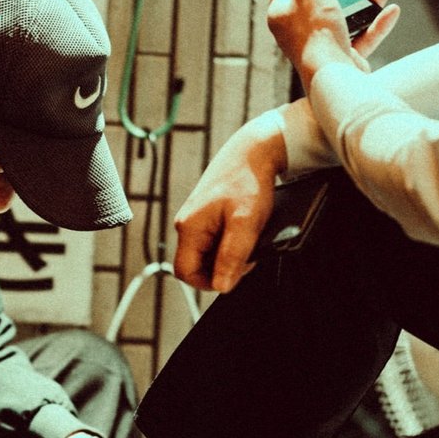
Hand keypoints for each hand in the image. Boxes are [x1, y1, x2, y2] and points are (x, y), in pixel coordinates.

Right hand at [172, 109, 287, 293]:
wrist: (253, 150)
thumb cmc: (248, 182)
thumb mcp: (245, 223)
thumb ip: (232, 256)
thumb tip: (221, 287)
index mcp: (188, 228)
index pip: (185, 272)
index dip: (208, 282)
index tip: (234, 274)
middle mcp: (185, 224)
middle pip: (195, 264)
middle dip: (221, 267)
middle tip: (247, 256)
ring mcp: (194, 219)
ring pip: (206, 252)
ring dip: (227, 254)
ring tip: (247, 238)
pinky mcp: (205, 214)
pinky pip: (212, 239)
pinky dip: (229, 241)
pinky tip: (244, 229)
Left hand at [267, 0, 398, 90]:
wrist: (333, 72)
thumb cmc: (316, 29)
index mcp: (281, 17)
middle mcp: (299, 34)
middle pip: (320, 5)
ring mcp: (321, 48)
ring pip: (345, 21)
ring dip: (364, 5)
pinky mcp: (342, 60)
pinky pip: (362, 40)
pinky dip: (377, 26)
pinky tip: (391, 12)